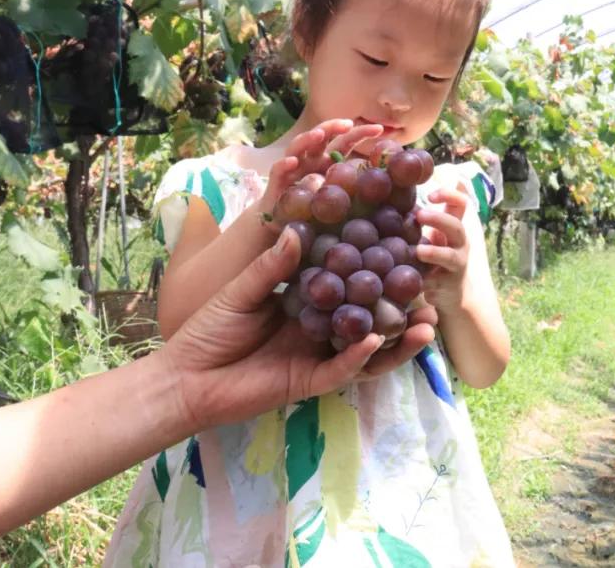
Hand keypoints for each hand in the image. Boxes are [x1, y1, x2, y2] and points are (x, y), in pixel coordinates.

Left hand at [158, 226, 429, 427]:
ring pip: (367, 348)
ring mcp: (317, 355)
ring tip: (425, 322)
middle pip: (368, 314)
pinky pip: (341, 369)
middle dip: (400, 303)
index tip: (398, 242)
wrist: (185, 378)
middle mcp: (319, 327)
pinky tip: (375, 340)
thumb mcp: (241, 291)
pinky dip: (359, 356)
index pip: (346, 279)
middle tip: (429, 286)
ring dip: (396, 337)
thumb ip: (272, 267)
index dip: (370, 264)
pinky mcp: (308, 382)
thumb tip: (299, 233)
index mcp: (306, 300)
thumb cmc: (208, 330)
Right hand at [259, 119, 383, 218]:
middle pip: (320, 136)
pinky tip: (292, 161)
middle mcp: (310, 160)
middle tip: (347, 124)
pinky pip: (278, 170)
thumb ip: (357, 188)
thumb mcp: (340, 196)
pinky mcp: (277, 182)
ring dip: (307, 139)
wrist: (285, 224)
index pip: (344, 141)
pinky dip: (284, 164)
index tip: (379, 129)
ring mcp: (293, 168)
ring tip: (319, 135)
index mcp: (327, 161)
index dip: (359, 133)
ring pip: (297, 147)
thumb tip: (391, 185)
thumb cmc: (315, 207)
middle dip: (332, 127)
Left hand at [414, 187, 470, 312]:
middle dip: (439, 219)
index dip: (449, 195)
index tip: (430, 195)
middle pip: (456, 227)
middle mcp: (460, 245)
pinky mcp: (447, 286)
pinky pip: (435, 282)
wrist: (451, 295)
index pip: (462, 204)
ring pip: (450, 257)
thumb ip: (424, 217)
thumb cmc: (437, 258)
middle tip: (419, 215)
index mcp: (455, 229)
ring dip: (435, 252)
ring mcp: (455, 266)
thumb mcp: (433, 235)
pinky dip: (423, 279)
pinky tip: (410, 278)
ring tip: (418, 251)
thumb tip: (401, 189)